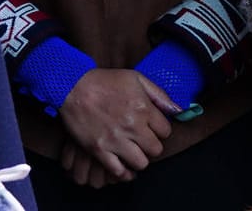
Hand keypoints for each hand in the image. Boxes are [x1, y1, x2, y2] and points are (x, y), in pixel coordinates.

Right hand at [58, 68, 178, 181]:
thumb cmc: (105, 81)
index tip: (153, 128)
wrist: (73, 87)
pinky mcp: (99, 150)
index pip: (166, 131)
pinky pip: (117, 171)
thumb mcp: (137, 78)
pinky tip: (124, 167)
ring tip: (134, 152)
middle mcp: (132, 126)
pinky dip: (123, 172)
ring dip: (139, 159)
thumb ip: (160, 95)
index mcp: (144, 108)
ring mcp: (115, 140)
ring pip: (140, 163)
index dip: (161, 130)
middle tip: (144, 141)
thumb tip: (178, 110)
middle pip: (155, 149)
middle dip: (152, 146)